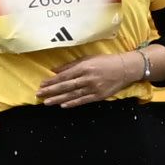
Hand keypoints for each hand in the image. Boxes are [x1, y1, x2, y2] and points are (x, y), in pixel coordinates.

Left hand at [31, 42, 155, 107]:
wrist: (125, 69)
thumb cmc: (105, 61)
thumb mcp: (88, 58)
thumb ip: (71, 65)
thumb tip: (55, 71)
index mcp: (84, 67)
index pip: (64, 76)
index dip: (52, 81)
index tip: (42, 84)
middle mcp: (87, 78)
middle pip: (66, 86)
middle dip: (51, 91)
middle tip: (39, 95)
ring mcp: (93, 88)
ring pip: (72, 95)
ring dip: (58, 99)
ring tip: (47, 102)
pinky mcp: (99, 96)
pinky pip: (83, 100)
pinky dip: (72, 103)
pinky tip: (63, 105)